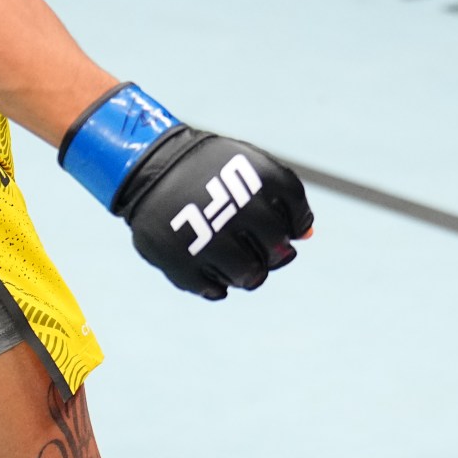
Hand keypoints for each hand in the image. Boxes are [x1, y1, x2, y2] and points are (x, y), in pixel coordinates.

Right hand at [59, 84, 312, 299]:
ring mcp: (206, 239)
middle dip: (271, 253)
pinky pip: (215, 291)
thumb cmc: (212, 169)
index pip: (295, 225)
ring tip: (231, 254)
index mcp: (258, 183)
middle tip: (252, 243)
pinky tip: (207, 261)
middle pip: (278, 256)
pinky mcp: (181, 262)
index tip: (273, 220)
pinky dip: (216, 283)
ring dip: (247, 272)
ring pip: (250, 278)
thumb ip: (286, 200)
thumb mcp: (253, 170)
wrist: (150, 166)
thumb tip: (308, 237)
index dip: (290, 227)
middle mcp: (235, 210)